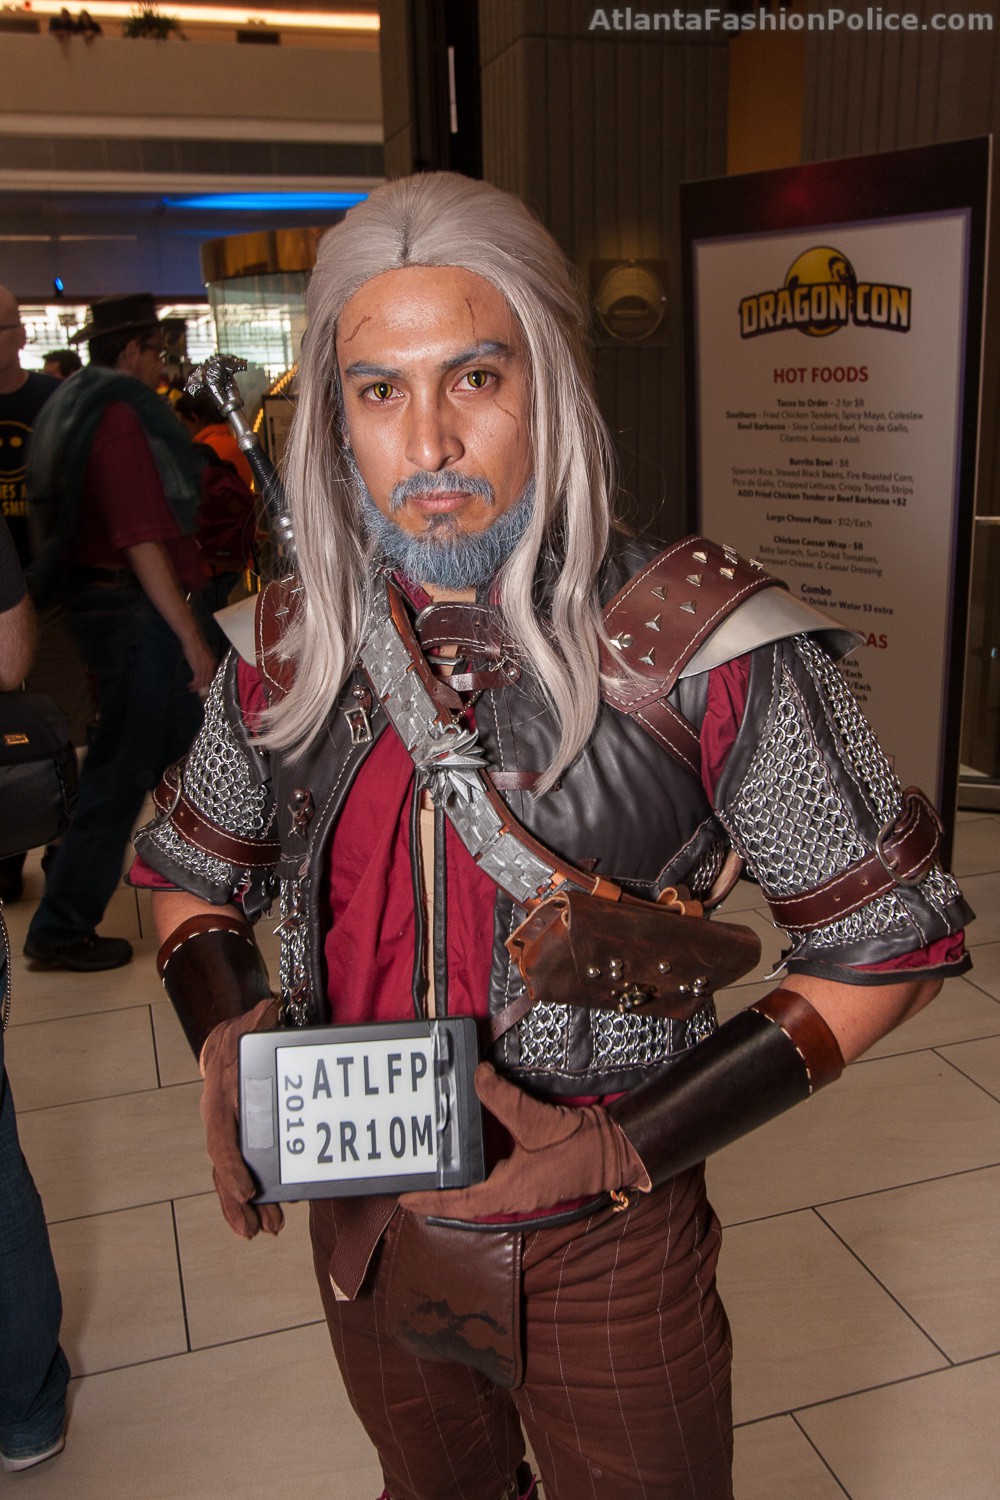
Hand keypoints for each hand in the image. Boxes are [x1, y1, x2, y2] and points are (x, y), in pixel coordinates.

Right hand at [183, 632, 217, 692]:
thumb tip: (202, 666)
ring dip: (197, 687)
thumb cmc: (197, 644)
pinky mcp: (198, 669)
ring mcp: (205, 668)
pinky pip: (197, 681)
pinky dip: (193, 685)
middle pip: (209, 680)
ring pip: (203, 682)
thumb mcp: (205, 654)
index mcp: (214, 662)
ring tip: (192, 689)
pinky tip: (190, 686)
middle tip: (197, 690)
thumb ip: (205, 661)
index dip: (209, 681)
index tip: (204, 685)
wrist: (193, 639)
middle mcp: (212, 666)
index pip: (214, 675)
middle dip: (203, 686)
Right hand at [199, 998, 284, 1238]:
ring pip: (229, 1177)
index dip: (233, 1166)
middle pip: (223, 1168)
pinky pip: (240, 1172)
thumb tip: (267, 1008)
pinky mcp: (240, 1139)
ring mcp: (228, 1132)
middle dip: (236, 1203)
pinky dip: (249, 1198)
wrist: (228, 1037)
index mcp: (221, 1096)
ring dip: (242, 1208)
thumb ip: (258, 1018)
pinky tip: (265, 1217)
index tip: (248, 1192)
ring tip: (264, 1231)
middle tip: (257, 1230)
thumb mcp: (251, 1021)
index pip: (222, 1138)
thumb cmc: (242, 1032)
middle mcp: (220, 1120)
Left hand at [399, 1062, 649, 1219]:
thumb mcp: (539, 1121)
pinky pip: (495, 1177)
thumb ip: (504, 1099)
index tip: (403, 1197)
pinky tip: (467, 1150)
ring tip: (431, 1163)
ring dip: (456, 1180)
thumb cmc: (582, 1146)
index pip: (460, 1202)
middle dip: (438, 1191)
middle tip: (410, 1174)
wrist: (618, 1149)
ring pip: (479, 1188)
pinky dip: (476, 1168)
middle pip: (465, 1198)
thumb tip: (476, 1075)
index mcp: (511, 1191)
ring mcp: (523, 1188)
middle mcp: (513, 1194)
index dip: (431, 1200)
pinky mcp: (531, 1177)